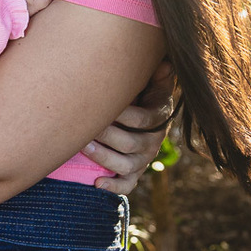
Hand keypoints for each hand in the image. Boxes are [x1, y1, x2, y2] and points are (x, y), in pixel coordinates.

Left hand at [85, 59, 175, 194]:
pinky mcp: (135, 172)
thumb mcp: (154, 80)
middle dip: (108, 135)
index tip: (103, 107)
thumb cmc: (143, 91)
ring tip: (85, 147)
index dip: (124, 115)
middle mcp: (153, 141)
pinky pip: (127, 185)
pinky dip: (113, 187)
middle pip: (132, 144)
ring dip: (105, 158)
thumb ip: (159, 74)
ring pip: (127, 166)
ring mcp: (144, 159)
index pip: (144, 119)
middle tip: (86, 126)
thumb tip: (165, 63)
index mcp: (158, 118)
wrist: (146, 113)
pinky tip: (97, 184)